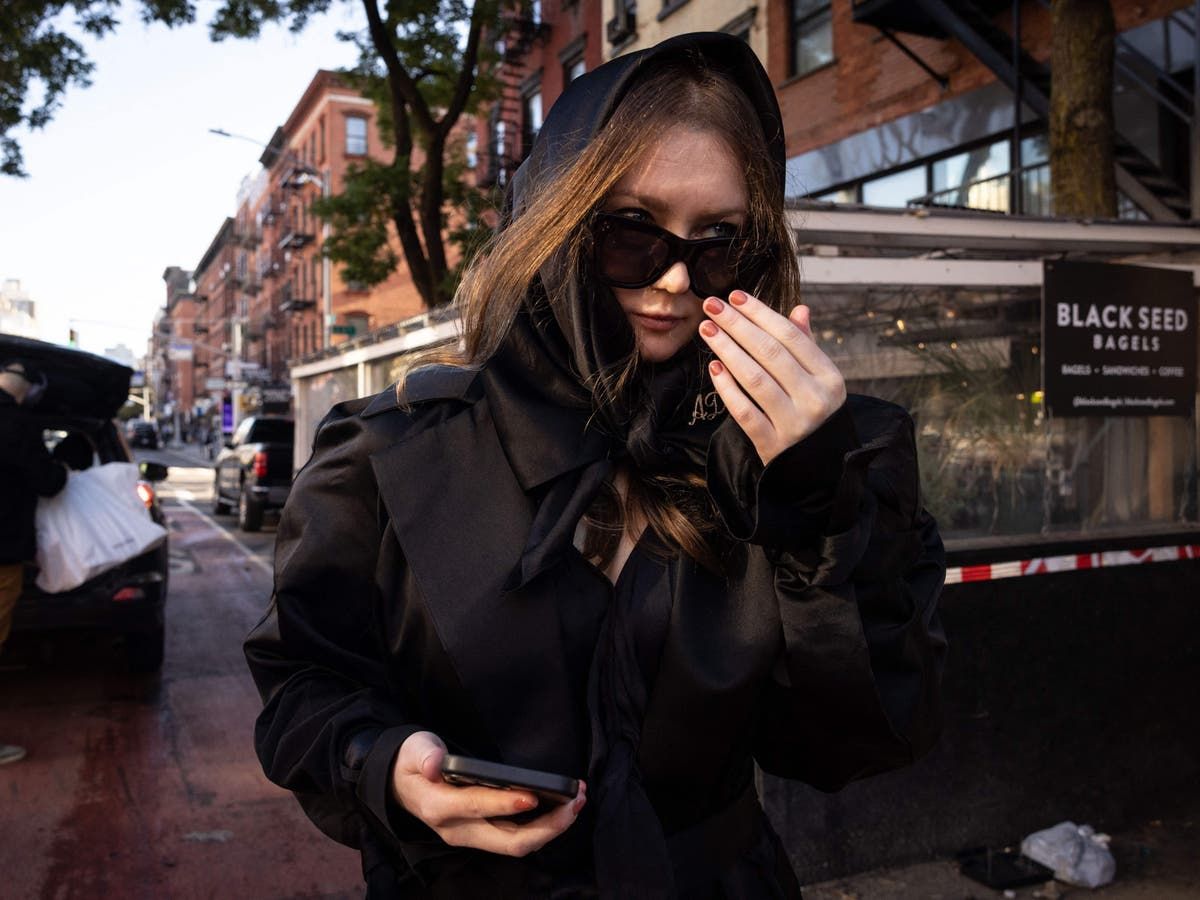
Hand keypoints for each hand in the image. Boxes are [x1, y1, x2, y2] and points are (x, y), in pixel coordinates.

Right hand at [391, 731, 586, 857]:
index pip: (476, 808)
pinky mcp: (485, 834)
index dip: (505, 804)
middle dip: (547, 826)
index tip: (534, 795)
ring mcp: (473, 836)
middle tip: (575, 801)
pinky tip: (563, 807)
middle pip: (509, 841)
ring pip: (518, 844)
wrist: (403, 784)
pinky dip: (544, 825)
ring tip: (577, 801)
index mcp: (438, 808)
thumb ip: (425, 754)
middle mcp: (458, 830)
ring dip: (552, 827)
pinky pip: (518, 838)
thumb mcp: (414, 750)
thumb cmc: (413, 763)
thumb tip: (435, 763)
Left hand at [698, 291, 845, 466]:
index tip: (735, 297)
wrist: (822, 472)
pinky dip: (727, 389)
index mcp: (830, 378)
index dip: (760, 314)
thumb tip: (799, 309)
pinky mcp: (773, 445)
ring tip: (707, 330)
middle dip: (737, 325)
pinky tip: (713, 368)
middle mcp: (815, 399)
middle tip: (711, 305)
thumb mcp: (822, 383)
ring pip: (755, 379)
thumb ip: (807, 348)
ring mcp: (794, 423)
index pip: (790, 337)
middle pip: (770, 353)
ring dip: (727, 350)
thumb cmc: (818, 418)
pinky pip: (744, 412)